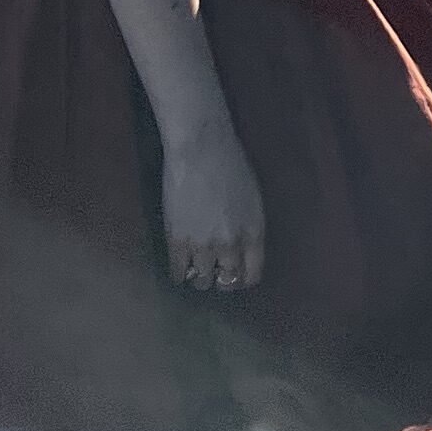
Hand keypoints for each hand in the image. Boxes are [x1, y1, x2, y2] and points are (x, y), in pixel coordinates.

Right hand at [161, 121, 266, 292]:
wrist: (200, 149)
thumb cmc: (231, 163)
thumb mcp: (252, 198)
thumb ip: (248, 226)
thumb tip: (241, 247)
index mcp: (254, 232)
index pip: (253, 273)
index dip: (244, 278)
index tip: (238, 277)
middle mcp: (231, 244)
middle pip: (228, 280)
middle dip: (223, 279)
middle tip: (216, 273)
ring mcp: (203, 246)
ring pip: (202, 280)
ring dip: (201, 277)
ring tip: (197, 269)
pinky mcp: (177, 242)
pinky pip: (178, 272)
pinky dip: (180, 273)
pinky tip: (180, 268)